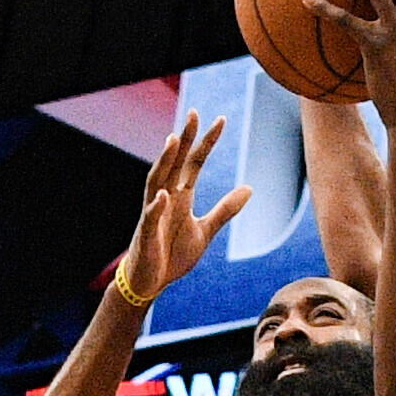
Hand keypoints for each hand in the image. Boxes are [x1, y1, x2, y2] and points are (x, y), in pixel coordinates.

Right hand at [113, 108, 239, 307]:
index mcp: (181, 195)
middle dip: (184, 139)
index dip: (207, 142)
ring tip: (173, 141)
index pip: (195, 162)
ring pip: (157, 180)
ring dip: (165, 161)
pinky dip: (157, 206)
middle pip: (175, 162)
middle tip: (194, 113)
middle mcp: (166, 198)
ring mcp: (154, 213)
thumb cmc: (172, 254)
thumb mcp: (205, 230)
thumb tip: (250, 188)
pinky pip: (150, 216)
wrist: (150, 281)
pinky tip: (164, 194)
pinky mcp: (146, 233)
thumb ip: (225, 210)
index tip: (221, 120)